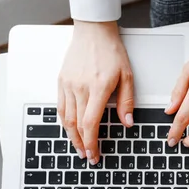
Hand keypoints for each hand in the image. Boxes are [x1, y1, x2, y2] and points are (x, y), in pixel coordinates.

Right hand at [58, 21, 133, 163]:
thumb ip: (126, 102)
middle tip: (87, 156)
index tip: (94, 154)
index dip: (91, 142)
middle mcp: (80, 88)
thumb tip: (127, 123)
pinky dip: (65, 121)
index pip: (90, 123)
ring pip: (65, 118)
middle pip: (76, 125)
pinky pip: (60, 107)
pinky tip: (71, 128)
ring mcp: (68, 85)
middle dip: (81, 144)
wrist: (93, 32)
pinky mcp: (61, 81)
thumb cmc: (111, 52)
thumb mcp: (127, 76)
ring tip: (79, 147)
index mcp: (98, 88)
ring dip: (71, 136)